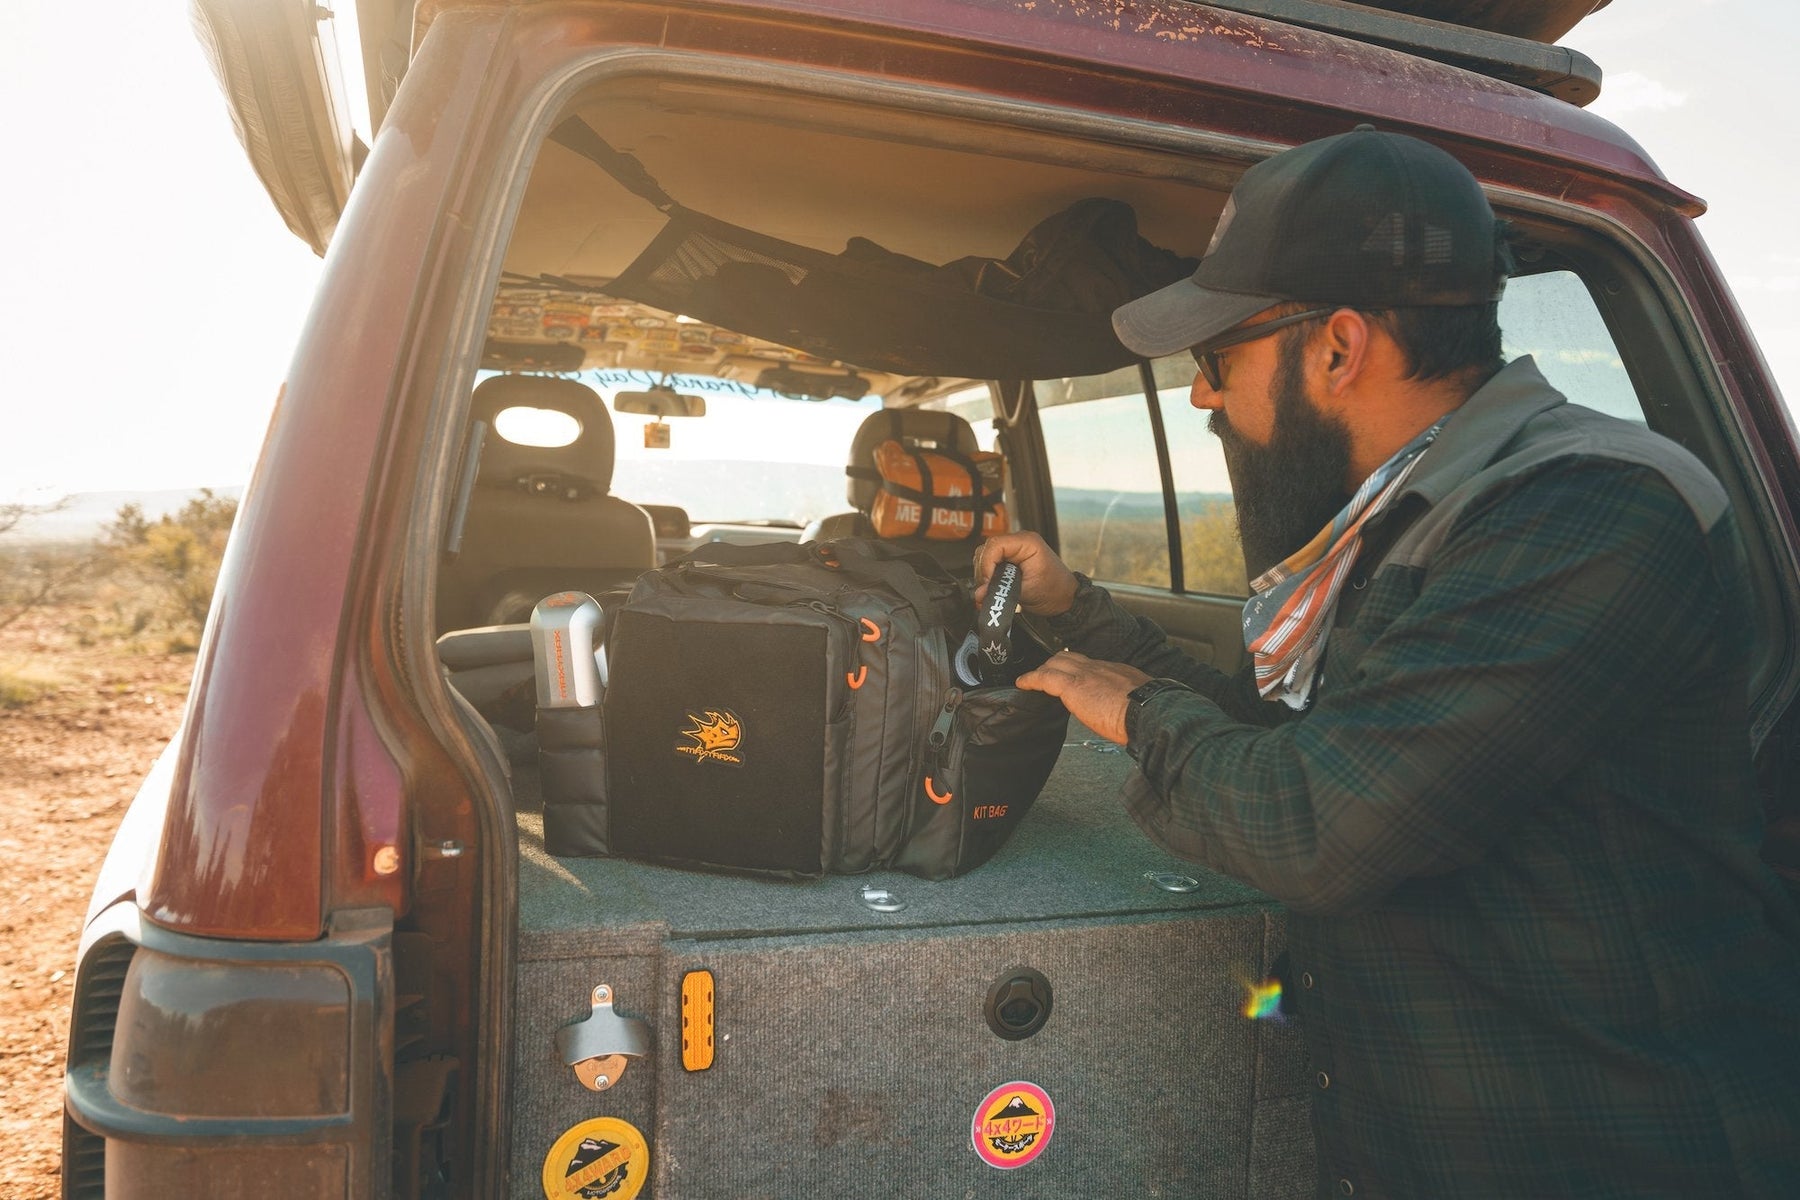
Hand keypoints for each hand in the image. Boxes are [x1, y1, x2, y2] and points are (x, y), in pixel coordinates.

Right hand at [974, 531, 1078, 616]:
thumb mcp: (1027, 592)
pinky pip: (991, 564)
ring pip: (986, 557)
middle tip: (987, 589)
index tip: (987, 582)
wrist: (1065, 598)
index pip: (995, 545)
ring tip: (989, 591)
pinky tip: (990, 590)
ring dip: (984, 575)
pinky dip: (988, 577)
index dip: (987, 564)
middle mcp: (1019, 542)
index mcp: (1027, 542)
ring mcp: (1014, 550)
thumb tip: (979, 594)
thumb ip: (1002, 590)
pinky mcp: (1010, 560)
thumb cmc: (1054, 591)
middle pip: (987, 550)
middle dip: (984, 571)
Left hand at [1015, 650, 1149, 743]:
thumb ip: (1127, 701)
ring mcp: (1086, 674)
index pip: (1091, 665)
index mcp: (1116, 671)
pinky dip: (1031, 679)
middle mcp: (1099, 667)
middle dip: (1055, 664)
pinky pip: (1045, 677)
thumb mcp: (1139, 701)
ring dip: (1043, 671)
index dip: (1077, 669)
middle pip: (1070, 657)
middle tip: (1045, 675)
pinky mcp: (1073, 685)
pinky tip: (1023, 684)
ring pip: (1056, 662)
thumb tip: (1124, 712)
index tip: (1072, 677)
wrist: (1149, 711)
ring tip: (1032, 680)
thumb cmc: (1149, 713)